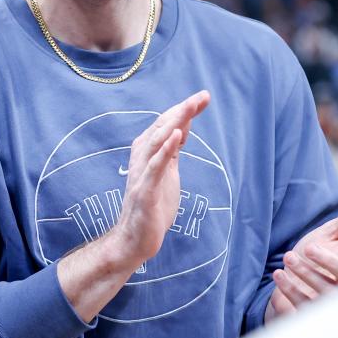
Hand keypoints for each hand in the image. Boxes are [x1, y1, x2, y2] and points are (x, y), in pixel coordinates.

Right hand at [112, 90, 210, 263]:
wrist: (134, 241)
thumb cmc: (152, 206)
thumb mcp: (167, 174)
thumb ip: (172, 151)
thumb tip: (181, 127)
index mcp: (147, 154)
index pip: (165, 125)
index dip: (183, 110)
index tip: (203, 98)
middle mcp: (141, 159)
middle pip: (161, 128)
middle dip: (182, 110)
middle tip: (203, 96)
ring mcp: (141, 175)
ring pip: (156, 142)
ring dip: (174, 122)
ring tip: (190, 107)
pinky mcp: (144, 192)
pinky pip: (154, 167)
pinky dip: (165, 149)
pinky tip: (177, 134)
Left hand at [266, 194, 337, 321]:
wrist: (293, 277)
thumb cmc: (318, 254)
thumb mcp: (333, 234)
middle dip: (328, 263)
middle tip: (310, 247)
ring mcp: (332, 306)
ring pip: (324, 294)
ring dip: (305, 274)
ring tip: (288, 257)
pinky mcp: (312, 315)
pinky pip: (303, 306)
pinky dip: (290, 290)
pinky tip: (278, 273)